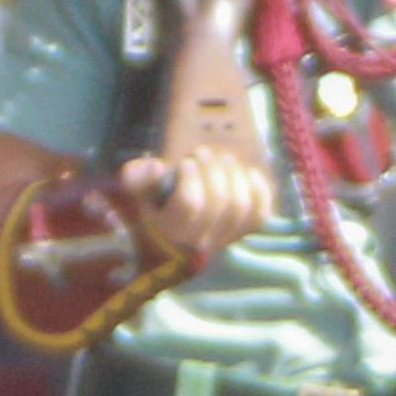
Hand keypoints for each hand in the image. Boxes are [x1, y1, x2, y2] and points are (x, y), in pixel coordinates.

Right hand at [119, 144, 269, 267]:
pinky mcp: (241, 233)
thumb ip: (136, 177)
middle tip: (202, 154)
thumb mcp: (135, 189)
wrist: (170, 230)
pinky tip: (246, 173)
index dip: (191, 176)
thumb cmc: (152, 202)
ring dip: (233, 174)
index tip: (185, 163)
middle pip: (218, 201)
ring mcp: (222, 240)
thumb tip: (156, 167)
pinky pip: (259, 214)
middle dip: (213, 169)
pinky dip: (258, 190)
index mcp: (168, 230)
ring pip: (240, 205)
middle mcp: (197, 242)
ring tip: (221, 160)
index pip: (189, 204)